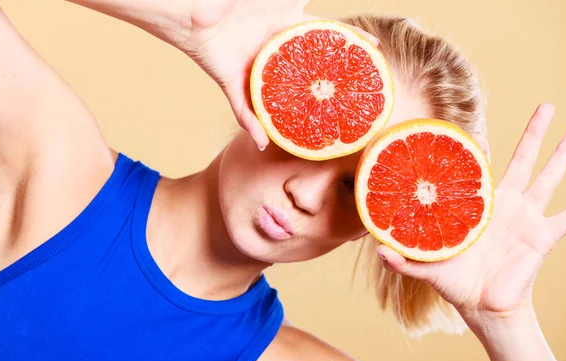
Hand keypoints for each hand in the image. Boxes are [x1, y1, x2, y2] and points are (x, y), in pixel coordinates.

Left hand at [174, 0, 378, 149]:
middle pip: (305, 73)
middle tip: (353, 96)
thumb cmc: (230, 0)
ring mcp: (254, 69)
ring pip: (278, 98)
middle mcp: (273, 51)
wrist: (192, 11)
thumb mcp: (271, 0)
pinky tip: (262, 142)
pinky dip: (251, 126)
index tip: (372, 48)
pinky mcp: (232, 81)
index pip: (321, 35)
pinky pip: (242, 109)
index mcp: (283, 27)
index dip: (346, 41)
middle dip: (326, 86)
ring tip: (315, 131)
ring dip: (292, 116)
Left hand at [376, 103, 565, 329]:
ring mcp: (526, 218)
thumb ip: (402, 259)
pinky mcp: (542, 237)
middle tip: (547, 105)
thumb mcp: (426, 267)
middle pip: (523, 159)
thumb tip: (378, 250)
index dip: (476, 149)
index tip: (476, 131)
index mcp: (477, 205)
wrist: (482, 307)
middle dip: (535, 133)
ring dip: (564, 155)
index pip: (478, 168)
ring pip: (549, 178)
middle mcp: (505, 204)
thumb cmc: (455, 283)